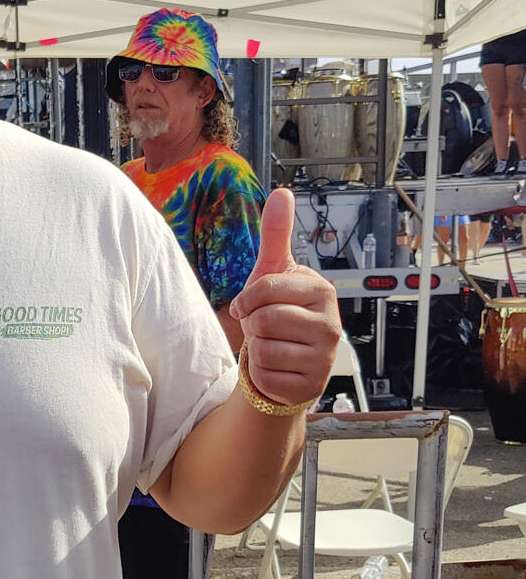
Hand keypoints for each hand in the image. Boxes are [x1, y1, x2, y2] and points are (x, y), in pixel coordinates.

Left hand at [230, 188, 341, 407]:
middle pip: (263, 320)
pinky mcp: (311, 385)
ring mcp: (324, 357)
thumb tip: (282, 193)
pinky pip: (265, 375)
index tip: (248, 305)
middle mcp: (331, 324)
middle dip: (253, 326)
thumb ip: (277, 235)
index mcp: (322, 291)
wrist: (285, 363)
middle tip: (266, 329)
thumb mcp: (274, 273)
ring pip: (263, 348)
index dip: (247, 298)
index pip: (267, 288)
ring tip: (272, 346)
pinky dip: (260, 373)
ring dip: (256, 350)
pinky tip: (276, 368)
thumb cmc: (278, 314)